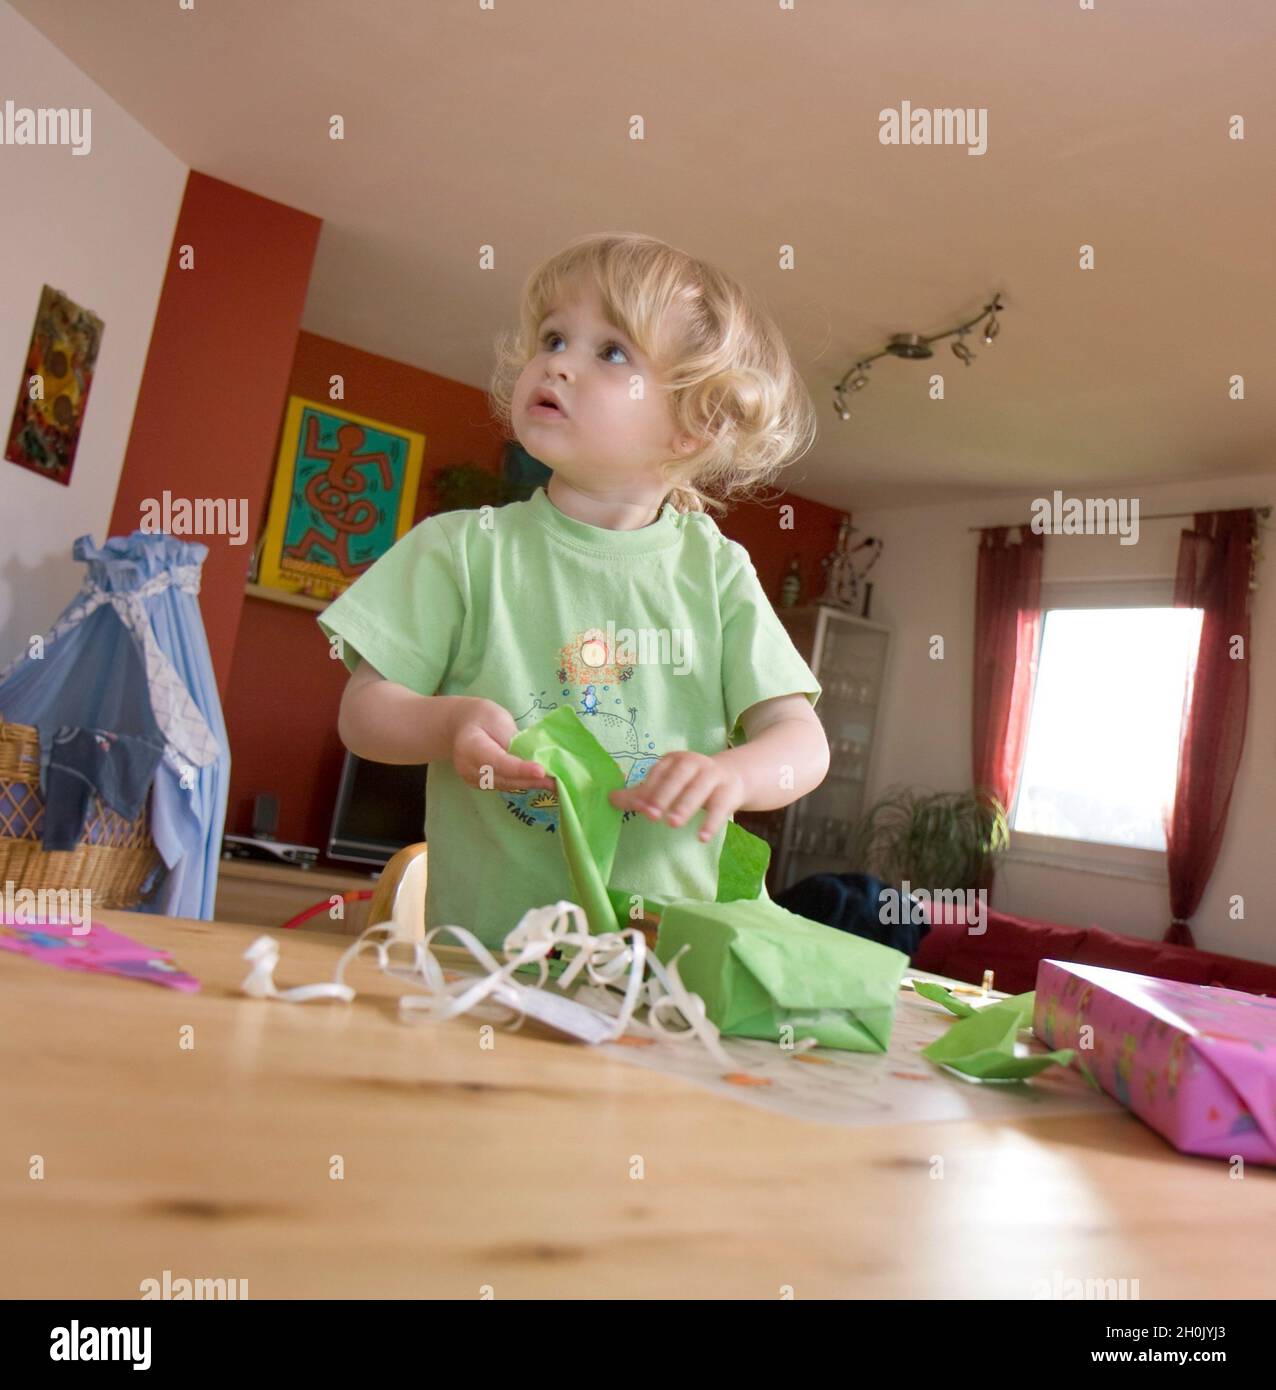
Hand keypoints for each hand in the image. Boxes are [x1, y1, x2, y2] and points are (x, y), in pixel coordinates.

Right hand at [449, 698, 555, 792]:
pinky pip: (505, 785)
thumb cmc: (481, 718)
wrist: (461, 727)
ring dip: (530, 784)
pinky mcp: (482, 785)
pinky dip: (522, 783)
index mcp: (470, 748)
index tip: (541, 771)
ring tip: (554, 783)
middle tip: (556, 781)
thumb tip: (532, 758)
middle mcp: (468, 769)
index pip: (498, 762)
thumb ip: (512, 740)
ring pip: (506, 785)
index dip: (520, 769)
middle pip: (504, 778)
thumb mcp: (498, 719)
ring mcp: (474, 780)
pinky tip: (540, 781)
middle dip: (530, 780)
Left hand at [609, 751, 744, 841]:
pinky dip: (712, 822)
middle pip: (679, 777)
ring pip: (700, 788)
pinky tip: (702, 837)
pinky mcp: (729, 791)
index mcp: (674, 760)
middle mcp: (694, 763)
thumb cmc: (689, 783)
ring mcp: (713, 775)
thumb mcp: (666, 785)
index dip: (648, 789)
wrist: (731, 778)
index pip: (659, 773)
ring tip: (673, 824)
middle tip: (651, 815)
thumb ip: (640, 795)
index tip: (638, 807)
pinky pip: (721, 807)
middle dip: (664, 795)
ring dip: (686, 805)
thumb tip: (610, 799)